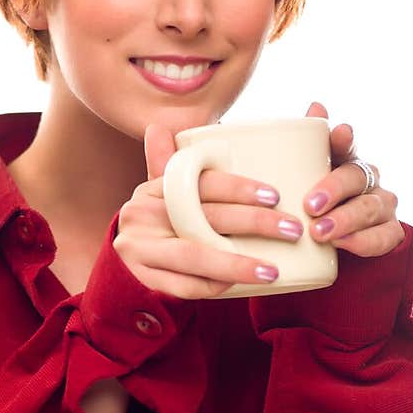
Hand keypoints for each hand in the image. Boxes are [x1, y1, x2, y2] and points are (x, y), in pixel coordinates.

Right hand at [112, 123, 305, 298]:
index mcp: (152, 188)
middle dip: (253, 223)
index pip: (199, 182)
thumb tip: (162, 125)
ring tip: (273, 270)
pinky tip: (241, 286)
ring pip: (195, 255)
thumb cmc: (156, 223)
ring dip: (237, 264)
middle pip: (204, 218)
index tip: (275, 195)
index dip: (238, 187)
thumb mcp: (161, 193)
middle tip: (292, 229)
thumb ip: (171, 164)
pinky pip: (185, 286)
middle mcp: (142, 215)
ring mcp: (139, 249)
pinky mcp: (143, 278)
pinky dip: (214, 286)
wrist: (120, 263)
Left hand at [302, 102, 403, 256]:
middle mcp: (368, 179)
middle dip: (334, 190)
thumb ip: (302, 151)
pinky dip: (361, 241)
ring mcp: (382, 205)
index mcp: (345, 162)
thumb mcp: (301, 182)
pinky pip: (382, 237)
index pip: (346, 145)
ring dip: (344, 220)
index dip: (344, 140)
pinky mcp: (390, 233)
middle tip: (310, 206)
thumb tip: (316, 105)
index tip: (340, 133)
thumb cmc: (313, 209)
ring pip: (369, 208)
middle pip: (356, 178)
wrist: (334, 248)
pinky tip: (342, 244)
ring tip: (319, 232)